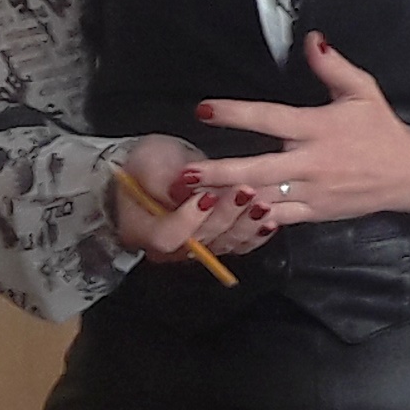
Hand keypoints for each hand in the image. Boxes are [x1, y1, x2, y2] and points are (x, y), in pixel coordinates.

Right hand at [112, 131, 279, 261]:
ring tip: (261, 203)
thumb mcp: (147, 161)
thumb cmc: (150, 165)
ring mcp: (195, 248)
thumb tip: (178, 192)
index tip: (206, 195)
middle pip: (199, 242)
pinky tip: (269, 218)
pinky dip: (255, 232)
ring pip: (223, 244)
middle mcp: (168, 247)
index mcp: (140, 230)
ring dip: (245, 224)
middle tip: (244, 192)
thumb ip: (159, 179)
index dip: (188, 219)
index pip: (166, 236)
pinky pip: (238, 245)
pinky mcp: (216, 242)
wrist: (163, 167)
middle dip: (224, 216)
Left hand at [182, 33, 409, 227]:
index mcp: (318, 128)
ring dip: (227, 198)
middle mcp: (311, 161)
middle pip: (257, 168)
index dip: (236, 114)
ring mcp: (312, 190)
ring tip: (192, 198)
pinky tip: (227, 218)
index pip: (270, 119)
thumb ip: (332, 66)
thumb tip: (311, 40)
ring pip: (263, 197)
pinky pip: (279, 218)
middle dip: (219, 172)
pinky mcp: (315, 211)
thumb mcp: (363, 91)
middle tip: (186, 173)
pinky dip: (253, 219)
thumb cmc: (382, 130)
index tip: (204, 110)